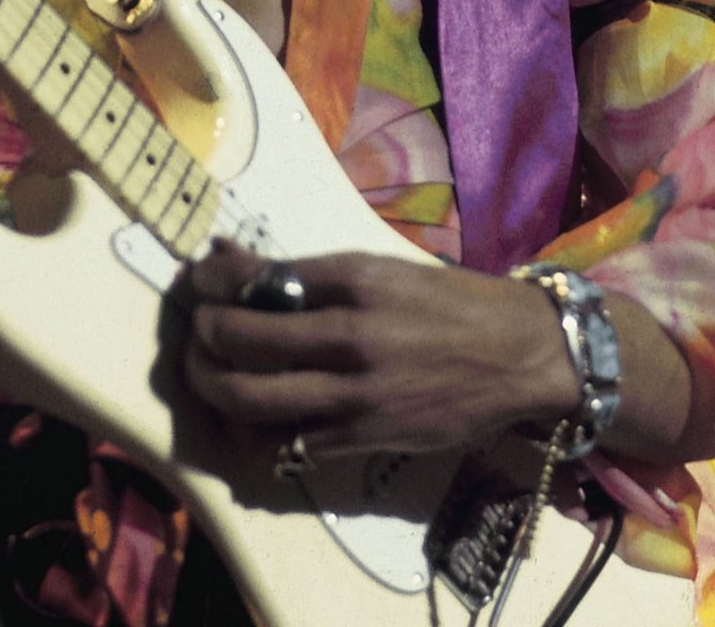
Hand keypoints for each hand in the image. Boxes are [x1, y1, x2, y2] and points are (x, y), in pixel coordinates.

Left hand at [183, 242, 578, 459]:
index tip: (201, 278)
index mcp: (359, 278)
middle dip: (202, 332)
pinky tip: (246, 419)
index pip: (261, 276)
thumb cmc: (453, 303)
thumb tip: (249, 270)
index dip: (215, 279)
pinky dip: (252, 433)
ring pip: (250, 396)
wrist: (518, 355)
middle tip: (196, 327)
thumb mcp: (387, 271)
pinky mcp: (363, 436)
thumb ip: (321, 278)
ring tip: (207, 371)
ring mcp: (354, 392)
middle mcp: (351, 333)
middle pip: (242, 337)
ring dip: (212, 384)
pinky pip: (285, 444)